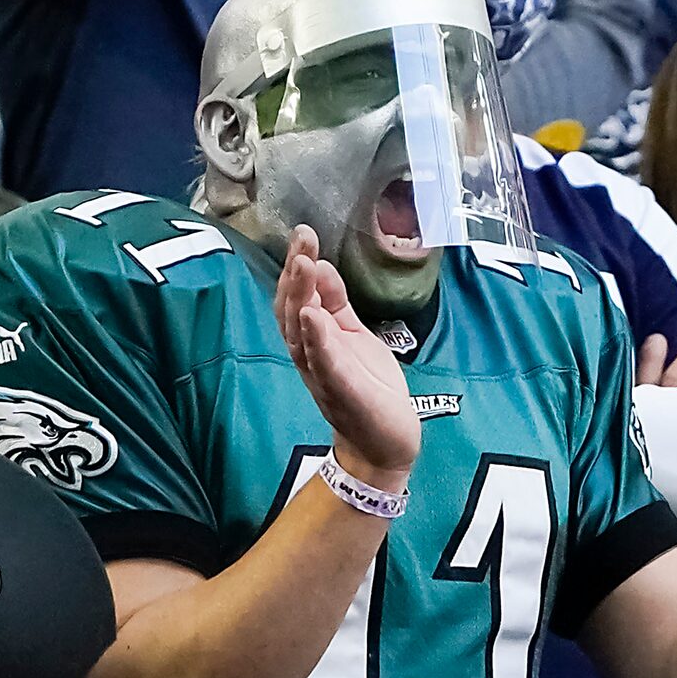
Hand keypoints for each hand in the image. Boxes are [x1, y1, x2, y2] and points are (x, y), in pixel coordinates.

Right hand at [274, 226, 418, 486]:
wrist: (384, 441)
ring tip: (304, 265)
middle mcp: (310, 355)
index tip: (302, 236)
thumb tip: (320, 266)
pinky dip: (317, 340)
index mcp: (314, 339)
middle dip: (295, 275)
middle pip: (292, 310)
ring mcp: (322, 373)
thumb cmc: (367, 387)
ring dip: (301, 298)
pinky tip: (313, 316)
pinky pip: (324, 364)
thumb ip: (336, 303)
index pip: (296, 298)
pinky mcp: (341, 391)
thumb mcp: (353, 335)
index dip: (296, 268)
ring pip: (302, 333)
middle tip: (302, 240)